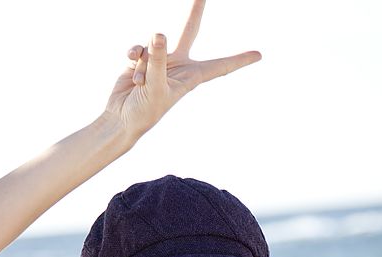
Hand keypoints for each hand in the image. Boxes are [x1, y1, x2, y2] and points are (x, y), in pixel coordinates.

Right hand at [104, 0, 260, 139]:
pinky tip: (130, 69)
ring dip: (144, 62)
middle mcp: (179, 65)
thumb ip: (158, 60)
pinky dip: (133, 56)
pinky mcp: (142, 59)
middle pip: (190, 31)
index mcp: (191, 77)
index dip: (239, 60)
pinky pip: (138, 47)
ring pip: (153, 44)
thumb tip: (158, 33)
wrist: (122, 119)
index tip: (259, 55)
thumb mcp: (155, 87)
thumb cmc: (144, 111)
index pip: (220, 66)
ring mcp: (160, 60)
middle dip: (195, 12)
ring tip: (140, 83)